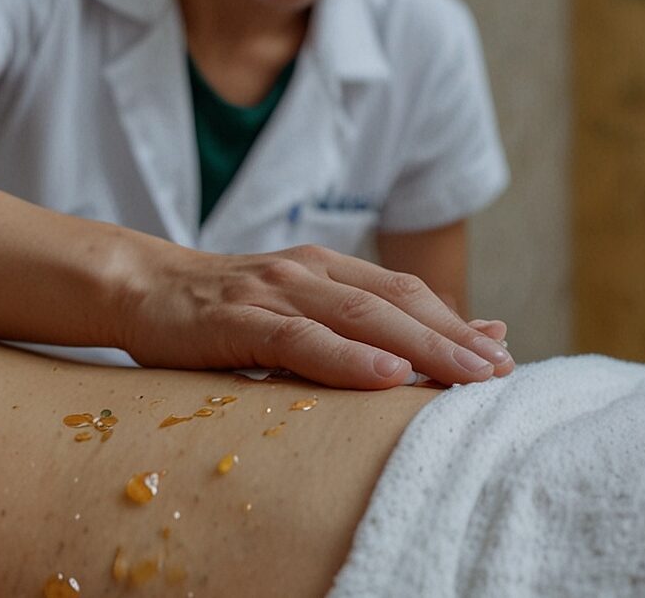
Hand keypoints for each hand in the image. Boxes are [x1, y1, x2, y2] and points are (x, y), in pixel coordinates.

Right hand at [116, 241, 513, 389]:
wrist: (143, 287)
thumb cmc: (225, 311)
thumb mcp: (296, 310)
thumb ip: (353, 323)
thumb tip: (424, 342)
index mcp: (327, 268)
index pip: (405, 292)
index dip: (455, 321)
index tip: (500, 354)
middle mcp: (309, 271)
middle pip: (395, 303)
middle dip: (453, 338)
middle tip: (501, 372)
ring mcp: (274, 290)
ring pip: (360, 317)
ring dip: (420, 348)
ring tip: (467, 376)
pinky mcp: (238, 318)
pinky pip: (300, 339)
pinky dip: (346, 357)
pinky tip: (384, 377)